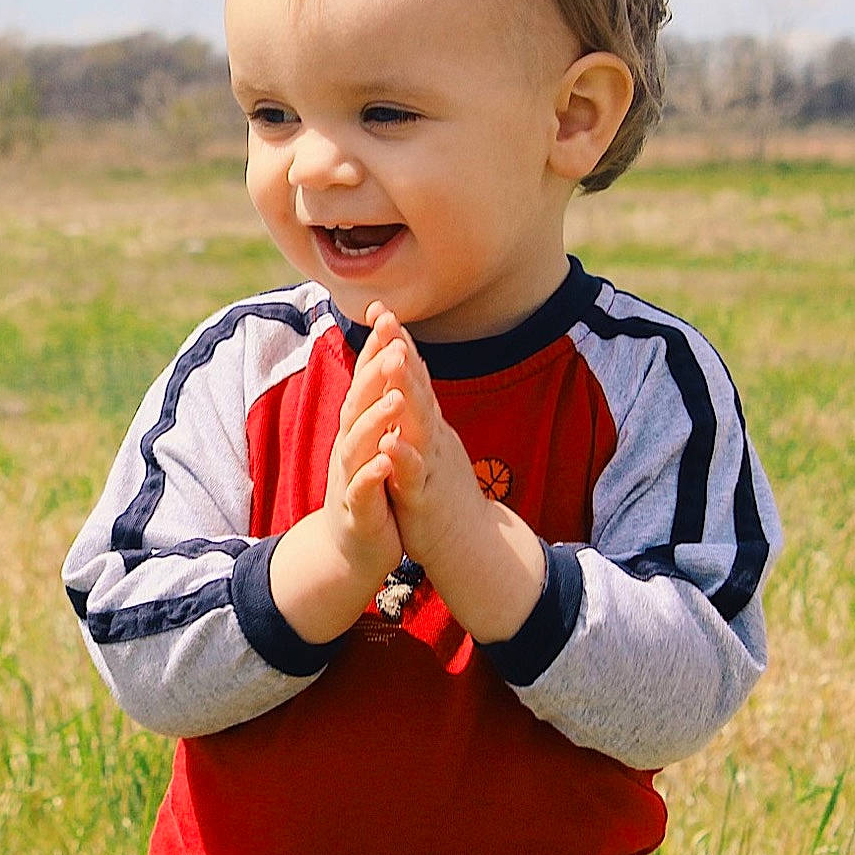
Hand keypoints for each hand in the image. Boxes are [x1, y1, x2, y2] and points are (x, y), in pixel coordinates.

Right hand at [265, 308, 408, 643]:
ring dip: (375, 421)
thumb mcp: (371, 441)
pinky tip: (386, 460)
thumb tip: (381, 357)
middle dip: (375, 374)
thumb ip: (373, 403)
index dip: (374, 349)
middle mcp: (349, 447)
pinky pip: (363, 490)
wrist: (349, 549)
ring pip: (359, 444)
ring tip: (395, 400)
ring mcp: (349, 477)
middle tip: (393, 343)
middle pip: (359, 403)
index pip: (366, 382)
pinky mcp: (357, 510)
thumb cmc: (368, 489)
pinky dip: (373, 474)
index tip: (387, 314)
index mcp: (357, 429)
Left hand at [356, 303, 547, 643]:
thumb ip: (421, 412)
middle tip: (389, 317)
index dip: (399, 342)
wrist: (472, 546)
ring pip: (418, 425)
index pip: (414, 377)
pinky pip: (413, 476)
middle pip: (418, 389)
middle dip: (402, 352)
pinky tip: (389, 440)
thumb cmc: (445, 494)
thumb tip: (411, 375)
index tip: (382, 308)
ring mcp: (432, 467)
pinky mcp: (425, 500)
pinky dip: (401, 457)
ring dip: (406, 392)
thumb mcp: (432, 445)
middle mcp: (434, 439)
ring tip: (392, 361)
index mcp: (430, 427)